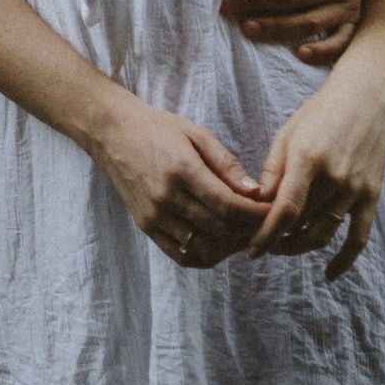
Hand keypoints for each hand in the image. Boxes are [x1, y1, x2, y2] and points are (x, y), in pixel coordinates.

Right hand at [92, 95, 268, 270]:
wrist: (112, 133)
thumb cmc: (158, 129)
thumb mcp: (196, 134)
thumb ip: (226, 164)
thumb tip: (255, 192)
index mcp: (181, 169)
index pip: (228, 205)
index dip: (255, 214)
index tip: (271, 210)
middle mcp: (166, 196)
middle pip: (219, 228)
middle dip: (248, 229)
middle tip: (263, 223)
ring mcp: (154, 215)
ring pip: (203, 246)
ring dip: (229, 245)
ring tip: (243, 234)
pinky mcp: (146, 226)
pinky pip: (181, 255)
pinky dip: (204, 255)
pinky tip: (218, 245)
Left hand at [244, 58, 384, 277]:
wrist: (366, 98)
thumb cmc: (320, 112)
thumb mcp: (288, 132)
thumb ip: (273, 169)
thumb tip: (258, 204)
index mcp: (308, 157)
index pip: (285, 209)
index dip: (266, 235)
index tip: (251, 250)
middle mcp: (334, 176)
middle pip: (302, 225)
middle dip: (278, 241)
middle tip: (262, 244)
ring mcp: (355, 188)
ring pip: (324, 234)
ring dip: (301, 247)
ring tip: (283, 247)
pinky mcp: (372, 196)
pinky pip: (358, 238)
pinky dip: (343, 260)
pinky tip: (328, 274)